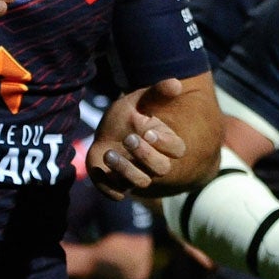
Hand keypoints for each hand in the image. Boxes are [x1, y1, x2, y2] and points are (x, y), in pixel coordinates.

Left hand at [88, 78, 189, 200]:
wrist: (104, 132)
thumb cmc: (128, 115)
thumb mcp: (140, 100)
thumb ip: (158, 93)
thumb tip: (177, 84)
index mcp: (165, 142)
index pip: (177, 149)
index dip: (165, 143)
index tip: (148, 131)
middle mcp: (154, 162)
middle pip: (161, 169)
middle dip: (145, 155)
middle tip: (128, 138)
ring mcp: (137, 176)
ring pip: (141, 183)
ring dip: (126, 170)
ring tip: (108, 153)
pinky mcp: (118, 186)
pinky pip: (117, 194)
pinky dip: (109, 186)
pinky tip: (101, 169)